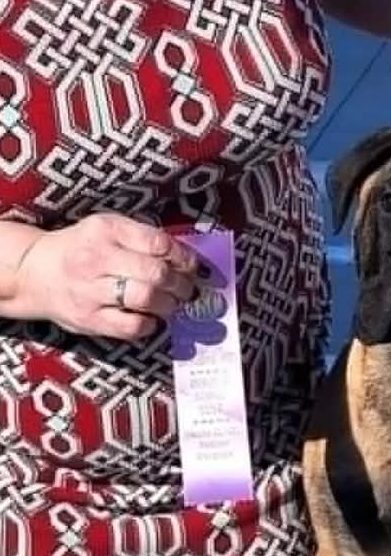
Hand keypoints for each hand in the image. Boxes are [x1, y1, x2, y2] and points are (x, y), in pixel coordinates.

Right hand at [17, 214, 196, 340]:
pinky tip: (150, 319)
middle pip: (156, 273)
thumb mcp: (107, 229)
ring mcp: (91, 291)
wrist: (34, 273)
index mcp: (106, 230)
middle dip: (182, 284)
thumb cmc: (80, 248)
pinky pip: (131, 327)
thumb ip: (142, 238)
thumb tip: (184, 258)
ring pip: (147, 299)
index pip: (158, 243)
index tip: (191, 266)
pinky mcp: (89, 319)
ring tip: (172, 304)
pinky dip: (150, 325)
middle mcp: (97, 258)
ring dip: (169, 304)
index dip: (183, 257)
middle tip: (188, 290)